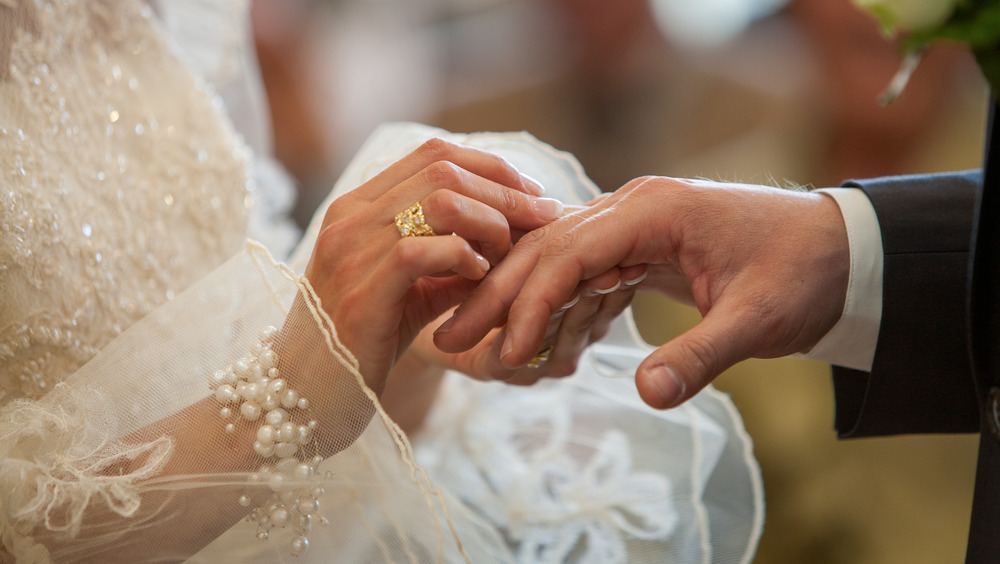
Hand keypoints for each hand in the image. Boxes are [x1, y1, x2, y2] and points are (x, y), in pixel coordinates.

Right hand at [304, 138, 562, 394]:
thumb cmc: (364, 341)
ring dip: (490, 222)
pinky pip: (423, 252)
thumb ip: (451, 259)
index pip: (433, 154)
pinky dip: (463, 256)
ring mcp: (351, 251)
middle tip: (544, 218)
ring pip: (438, 202)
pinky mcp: (362, 292)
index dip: (491, 167)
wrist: (306, 394)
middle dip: (505, 191)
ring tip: (506, 251)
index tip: (531, 195)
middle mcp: (349, 218)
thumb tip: (510, 236)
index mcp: (358, 206)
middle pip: (443, 170)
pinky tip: (479, 276)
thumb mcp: (412, 289)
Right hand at [434, 176, 849, 408]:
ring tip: (476, 345)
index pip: (571, 251)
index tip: (503, 350)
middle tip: (449, 339)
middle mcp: (635, 208)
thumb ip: (700, 356)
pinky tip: (537, 342)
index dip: (531, 302)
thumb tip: (644, 396)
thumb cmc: (804, 273)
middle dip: (499, 296)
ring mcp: (636, 226)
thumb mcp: (758, 320)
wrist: (841, 252)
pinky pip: (585, 276)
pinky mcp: (642, 249)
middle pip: (548, 249)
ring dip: (518, 303)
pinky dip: (558, 309)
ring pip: (558, 261)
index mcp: (655, 209)